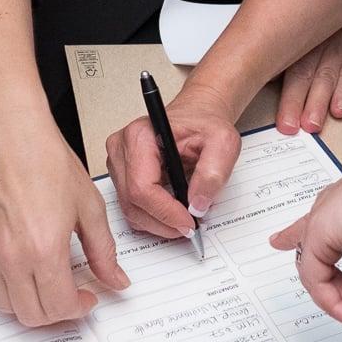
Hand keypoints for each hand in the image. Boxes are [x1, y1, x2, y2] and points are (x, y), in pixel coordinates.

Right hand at [0, 105, 129, 325]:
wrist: (8, 133)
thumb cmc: (45, 159)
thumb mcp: (89, 207)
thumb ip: (104, 251)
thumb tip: (116, 280)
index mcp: (43, 248)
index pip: (59, 306)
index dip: (79, 309)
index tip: (89, 297)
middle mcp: (10, 256)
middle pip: (31, 316)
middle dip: (57, 314)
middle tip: (74, 297)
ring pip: (6, 306)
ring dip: (32, 306)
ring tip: (51, 286)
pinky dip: (11, 289)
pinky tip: (29, 270)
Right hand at [103, 84, 240, 238]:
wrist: (197, 115)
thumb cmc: (205, 123)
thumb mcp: (223, 142)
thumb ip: (213, 172)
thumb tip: (198, 205)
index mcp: (140, 136)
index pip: (142, 188)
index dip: (166, 212)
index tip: (189, 222)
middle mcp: (122, 148)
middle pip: (132, 203)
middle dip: (164, 222)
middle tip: (191, 226)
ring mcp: (118, 163)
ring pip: (130, 210)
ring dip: (159, 223)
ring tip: (184, 218)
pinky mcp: (121, 175)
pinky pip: (132, 207)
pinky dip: (153, 217)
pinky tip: (172, 212)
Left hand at [276, 0, 341, 133]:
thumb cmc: (322, 13)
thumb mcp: (298, 20)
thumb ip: (282, 46)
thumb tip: (259, 74)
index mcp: (296, 34)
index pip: (280, 61)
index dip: (272, 84)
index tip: (264, 105)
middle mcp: (316, 40)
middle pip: (302, 73)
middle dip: (294, 101)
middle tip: (288, 126)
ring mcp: (338, 46)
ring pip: (326, 77)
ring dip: (318, 102)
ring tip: (312, 124)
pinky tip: (340, 109)